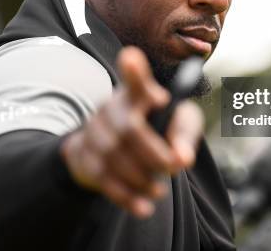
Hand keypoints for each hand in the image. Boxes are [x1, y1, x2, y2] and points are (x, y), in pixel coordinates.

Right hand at [60, 46, 203, 217]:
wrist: (109, 147)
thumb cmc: (156, 128)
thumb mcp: (178, 123)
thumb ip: (185, 134)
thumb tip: (182, 158)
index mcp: (137, 94)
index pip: (135, 79)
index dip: (134, 71)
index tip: (136, 64)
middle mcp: (111, 108)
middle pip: (129, 127)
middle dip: (154, 153)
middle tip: (174, 168)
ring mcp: (94, 131)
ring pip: (114, 155)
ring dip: (141, 178)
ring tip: (159, 189)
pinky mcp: (85, 156)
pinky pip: (102, 178)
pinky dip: (126, 196)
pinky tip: (144, 207)